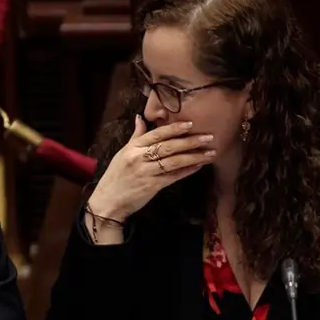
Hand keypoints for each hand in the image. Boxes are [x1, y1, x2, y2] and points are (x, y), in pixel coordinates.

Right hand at [86, 116, 214, 220]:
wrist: (108, 202)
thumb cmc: (116, 176)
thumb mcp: (123, 153)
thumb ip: (136, 136)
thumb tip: (141, 117)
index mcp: (132, 148)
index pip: (156, 134)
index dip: (174, 129)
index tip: (190, 124)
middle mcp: (139, 158)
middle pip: (168, 146)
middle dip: (190, 141)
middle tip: (208, 136)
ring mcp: (146, 172)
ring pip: (174, 161)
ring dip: (194, 156)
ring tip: (210, 152)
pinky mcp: (152, 186)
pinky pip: (173, 176)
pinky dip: (187, 171)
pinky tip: (199, 166)